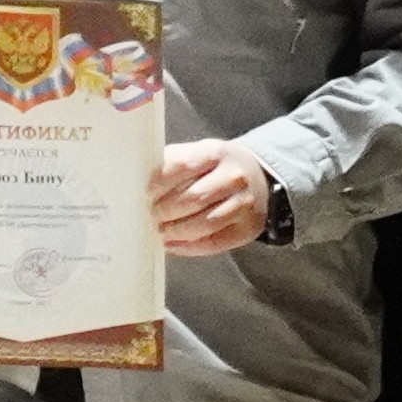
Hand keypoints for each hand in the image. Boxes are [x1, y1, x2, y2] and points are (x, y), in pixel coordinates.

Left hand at [152, 137, 275, 256]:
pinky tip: (172, 246)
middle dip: (166, 210)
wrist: (259, 178)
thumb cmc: (217, 166)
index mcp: (216, 153)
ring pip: (204, 224)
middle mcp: (234, 178)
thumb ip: (173, 162)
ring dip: (176, 231)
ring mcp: (244, 205)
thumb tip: (142, 181)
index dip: (160, 182)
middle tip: (151, 215)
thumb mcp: (199, 153)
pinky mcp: (248, 229)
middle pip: (193, 198)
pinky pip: (215, 243)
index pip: (182, 166)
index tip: (147, 193)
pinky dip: (189, 248)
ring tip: (160, 232)